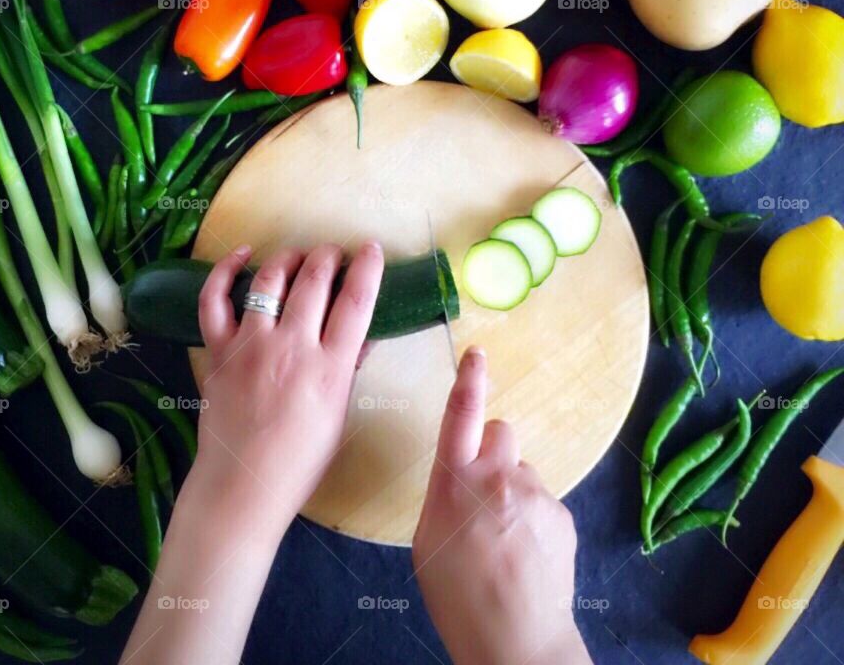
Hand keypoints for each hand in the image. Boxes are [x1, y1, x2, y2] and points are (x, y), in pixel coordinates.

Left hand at [191, 241, 384, 537]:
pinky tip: (242, 254)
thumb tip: (364, 332)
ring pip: (270, 280)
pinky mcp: (218, 351)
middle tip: (335, 253)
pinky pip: (214, 300)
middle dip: (329, 256)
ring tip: (299, 257)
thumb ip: (350, 367)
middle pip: (315, 280)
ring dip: (289, 258)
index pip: (356, 302)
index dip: (368, 268)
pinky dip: (225, 271)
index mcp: (329, 369)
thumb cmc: (300, 459)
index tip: (371, 249)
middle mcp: (291, 349)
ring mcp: (250, 346)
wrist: (243, 486)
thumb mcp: (339, 414)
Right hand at [413, 348, 591, 664]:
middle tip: (484, 491)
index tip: (477, 354)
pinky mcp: (562, 514)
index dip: (469, 379)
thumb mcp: (428, 540)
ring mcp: (535, 494)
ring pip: (523, 472)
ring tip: (506, 539)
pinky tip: (528, 553)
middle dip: (492, 450)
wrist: (517, 642)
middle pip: (501, 432)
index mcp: (456, 481)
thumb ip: (446, 494)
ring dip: (514, 492)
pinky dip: (534, 518)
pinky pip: (543, 500)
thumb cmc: (457, 595)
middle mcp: (498, 477)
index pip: (461, 414)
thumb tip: (463, 478)